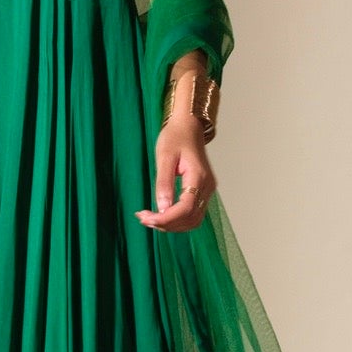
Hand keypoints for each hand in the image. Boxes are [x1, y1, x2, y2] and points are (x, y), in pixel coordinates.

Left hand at [135, 110, 215, 231]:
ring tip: (150, 218)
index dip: (167, 218)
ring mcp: (207, 190)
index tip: (147, 218)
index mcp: (199, 176)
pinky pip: (192, 214)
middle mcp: (207, 187)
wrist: (188, 127)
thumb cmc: (175, 138)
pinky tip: (161, 215)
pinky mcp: (202, 192)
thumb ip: (163, 183)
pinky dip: (177, 220)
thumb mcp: (164, 157)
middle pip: (191, 218)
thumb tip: (161, 208)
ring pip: (193, 220)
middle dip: (167, 224)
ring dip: (172, 225)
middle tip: (144, 219)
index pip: (186, 208)